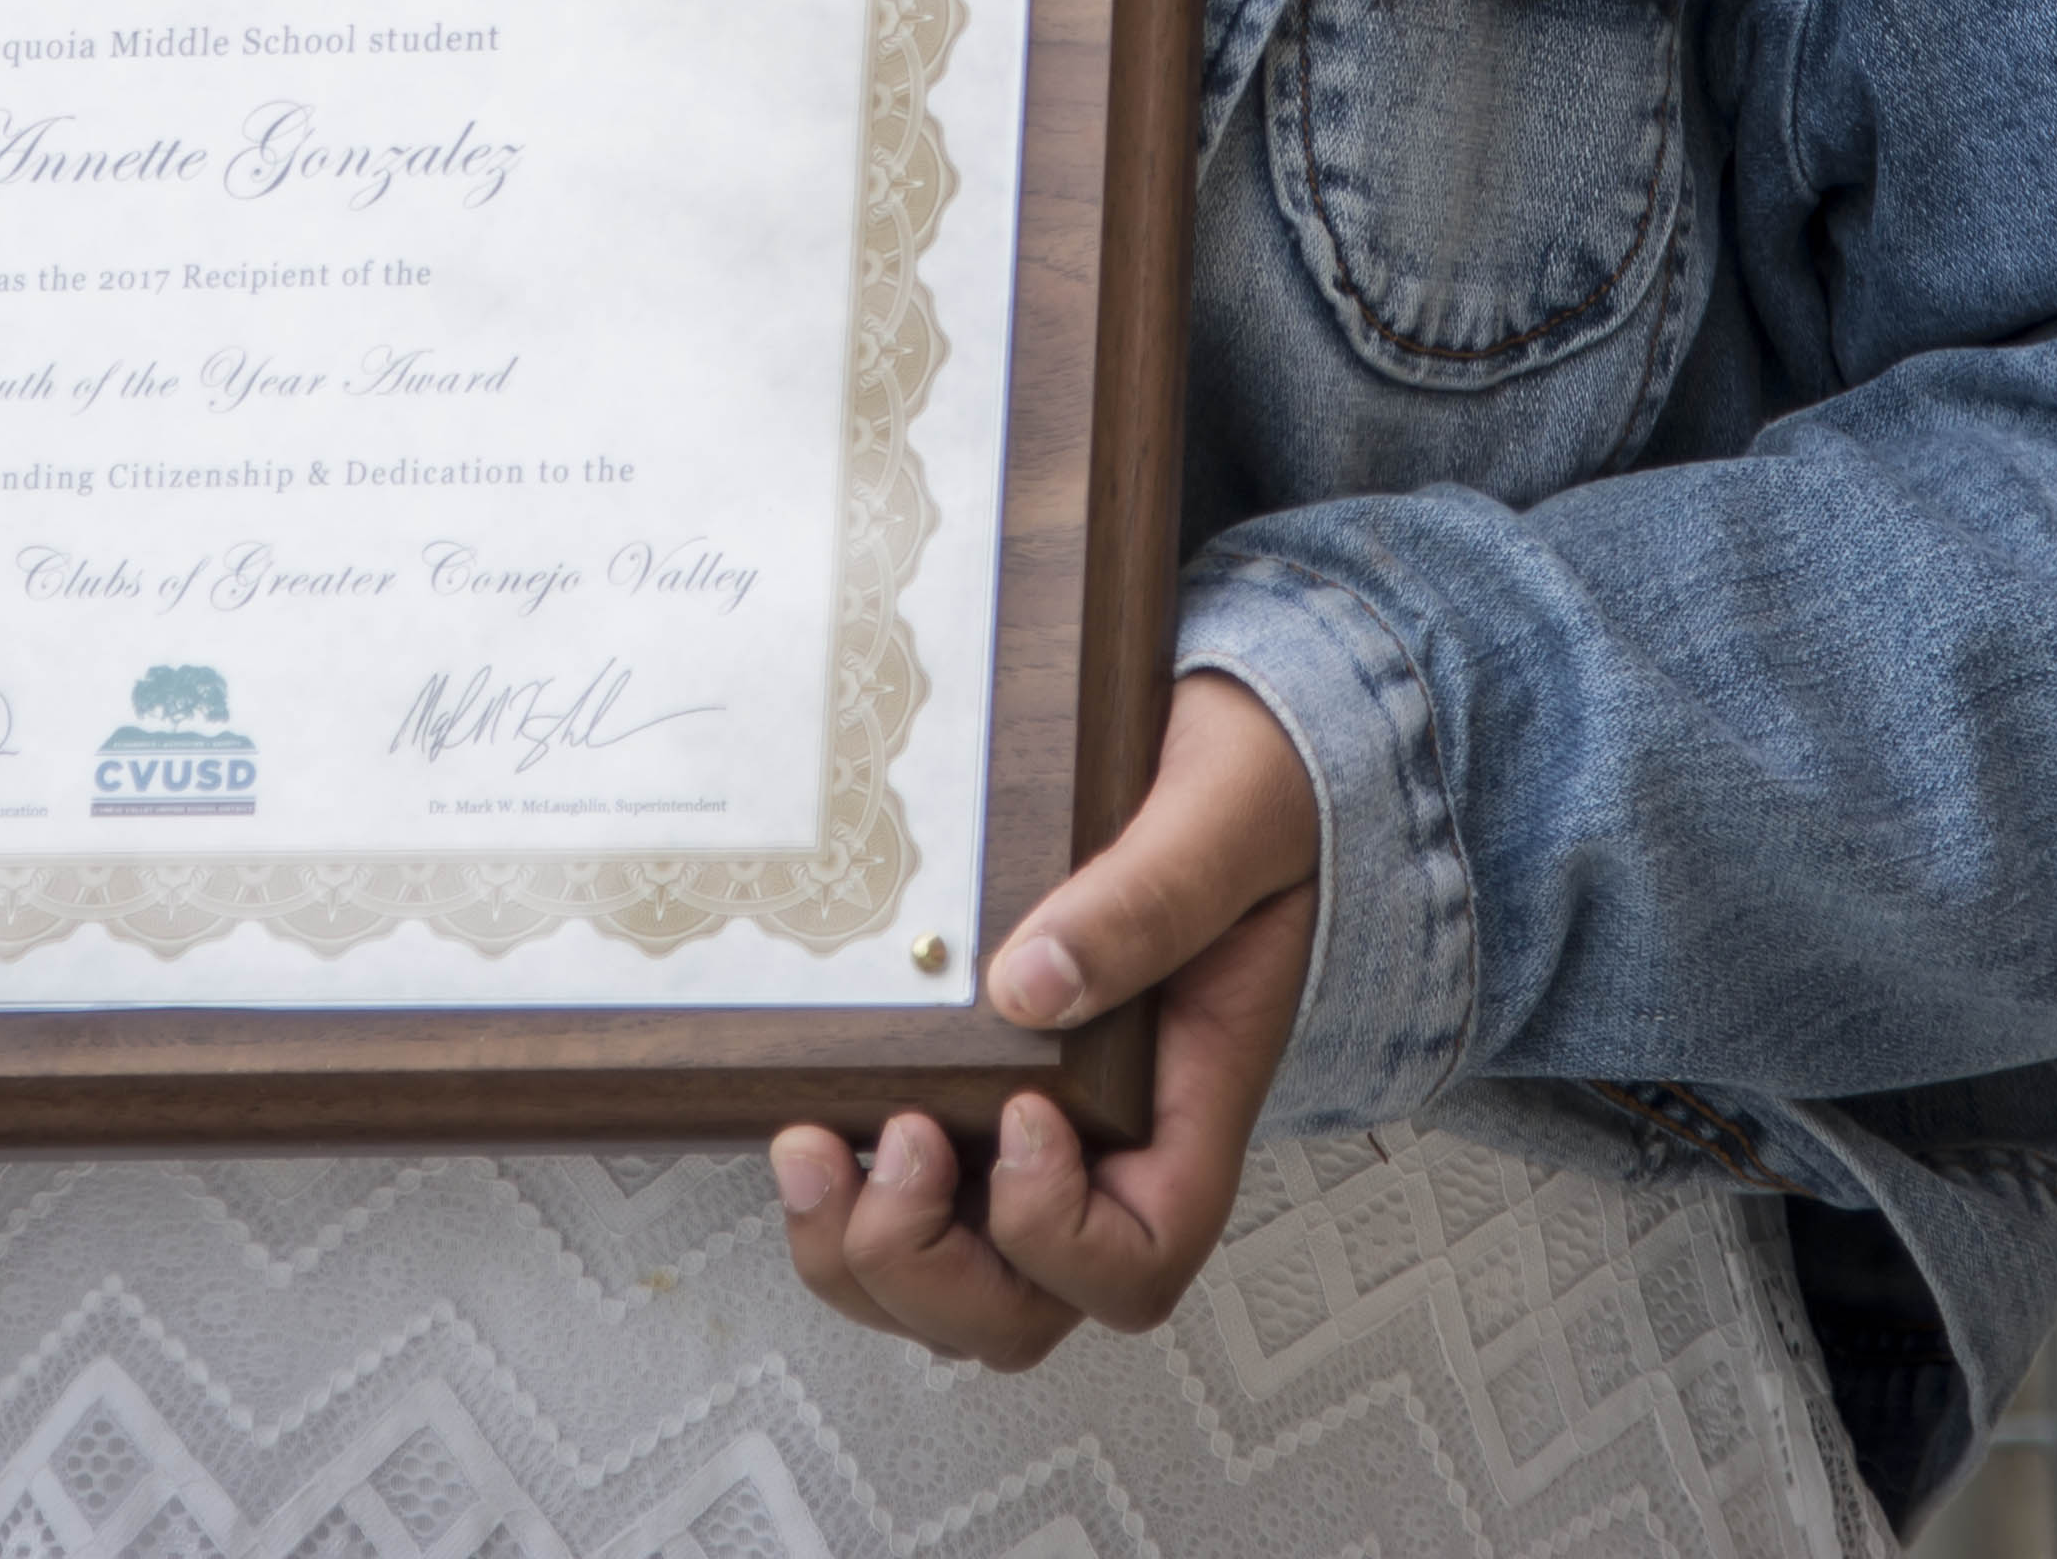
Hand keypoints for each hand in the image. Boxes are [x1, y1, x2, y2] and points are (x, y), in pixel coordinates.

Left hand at [771, 668, 1317, 1367]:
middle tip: (895, 1139)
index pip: (1140, 1263)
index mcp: (1189, 1107)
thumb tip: (1028, 984)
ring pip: (940, 1290)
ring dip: (859, 1256)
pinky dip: (831, 1204)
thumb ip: (1151, 897)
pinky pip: (890, 1212)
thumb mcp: (1227, 815)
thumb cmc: (1256, 786)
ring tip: (812, 1143)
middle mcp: (1105, 1152)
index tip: (1022, 1112)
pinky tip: (801, 1119)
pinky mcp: (958, 1096)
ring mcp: (1024, 1138)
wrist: (1217, 742)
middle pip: (1018, 1313)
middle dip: (929, 1272)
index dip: (1061, 1236)